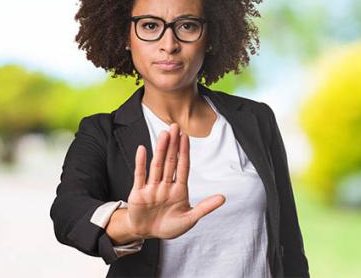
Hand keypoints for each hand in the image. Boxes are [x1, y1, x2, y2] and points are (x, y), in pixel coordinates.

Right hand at [126, 123, 225, 239]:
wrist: (147, 234)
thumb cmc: (169, 226)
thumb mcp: (189, 219)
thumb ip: (205, 208)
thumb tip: (223, 197)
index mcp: (179, 190)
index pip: (183, 166)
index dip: (184, 152)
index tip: (186, 136)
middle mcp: (165, 185)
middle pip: (170, 162)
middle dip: (173, 145)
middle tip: (174, 126)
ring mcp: (152, 188)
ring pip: (157, 165)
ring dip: (160, 150)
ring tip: (164, 134)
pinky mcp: (138, 193)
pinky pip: (140, 175)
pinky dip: (140, 162)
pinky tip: (142, 149)